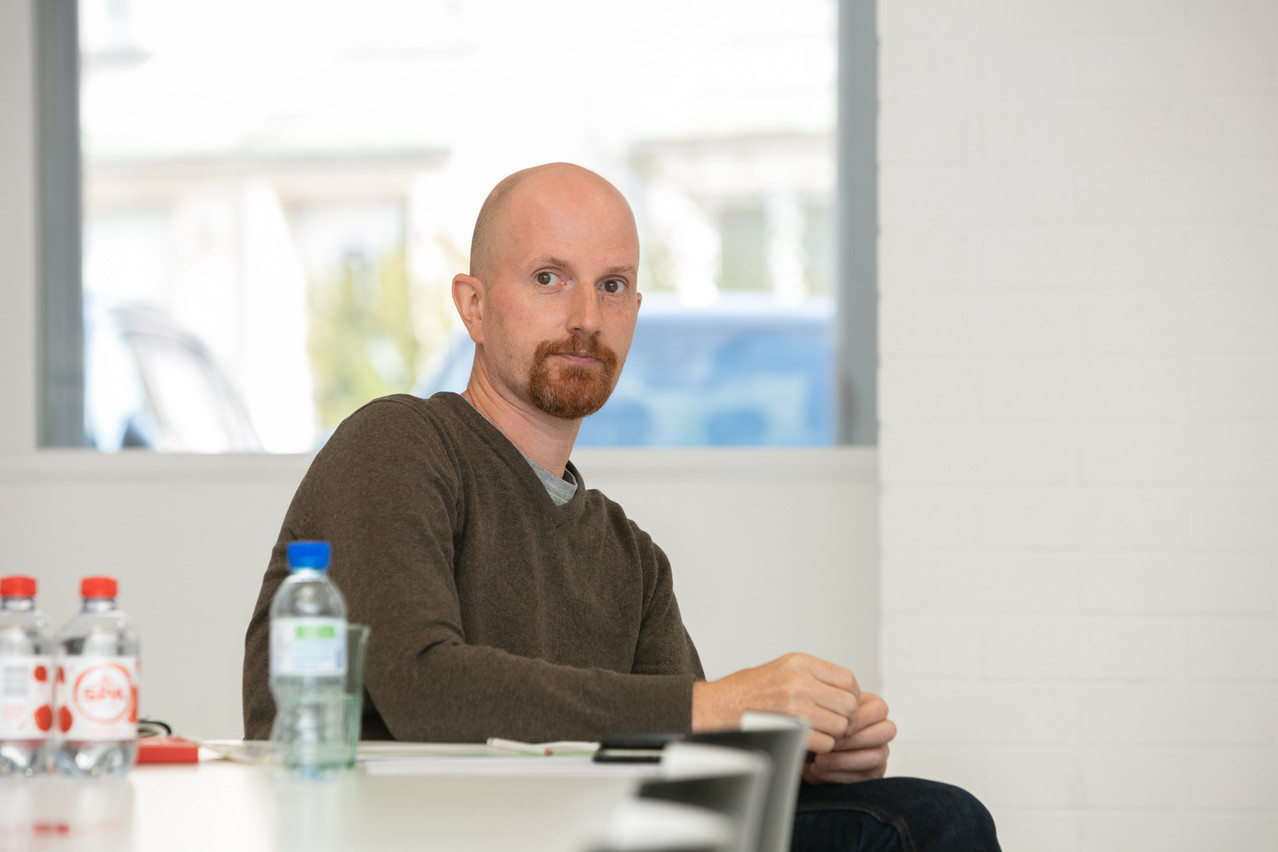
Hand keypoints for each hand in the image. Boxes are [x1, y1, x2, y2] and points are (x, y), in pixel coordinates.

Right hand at [691, 653, 859, 752]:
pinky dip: (820, 747)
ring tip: (817, 734)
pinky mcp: (789, 729)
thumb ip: (812, 676)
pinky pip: (825, 743)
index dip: (852, 697)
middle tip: (834, 726)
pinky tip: (806, 742)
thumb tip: (845, 691)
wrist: (714, 708)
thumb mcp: (781, 669)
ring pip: (840, 725)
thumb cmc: (745, 692)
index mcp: (800, 663)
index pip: (848, 680)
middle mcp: (800, 680)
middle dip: (846, 719)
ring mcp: (795, 705)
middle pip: (849, 704)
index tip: (844, 708)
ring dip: (833, 735)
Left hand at [802, 691, 894, 784]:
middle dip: (854, 740)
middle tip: (830, 744)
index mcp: (873, 707)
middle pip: (885, 732)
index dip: (860, 719)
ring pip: (875, 757)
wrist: (808, 745)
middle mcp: (882, 729)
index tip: (838, 726)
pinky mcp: (873, 773)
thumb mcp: (822, 711)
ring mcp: (881, 751)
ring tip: (819, 760)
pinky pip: (863, 777)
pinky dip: (838, 775)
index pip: (879, 709)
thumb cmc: (817, 723)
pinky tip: (819, 770)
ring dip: (843, 760)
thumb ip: (829, 710)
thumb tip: (827, 719)